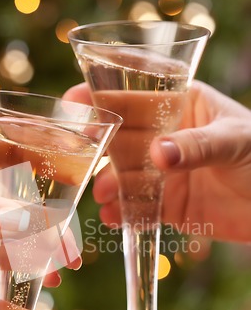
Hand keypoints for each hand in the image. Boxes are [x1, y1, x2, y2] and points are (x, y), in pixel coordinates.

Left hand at [0, 131, 80, 309]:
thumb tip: (31, 222)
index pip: (19, 155)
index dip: (50, 172)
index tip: (76, 194)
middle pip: (18, 204)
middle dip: (44, 231)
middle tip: (69, 253)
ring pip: (3, 238)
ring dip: (24, 262)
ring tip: (48, 281)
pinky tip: (4, 306)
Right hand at [64, 81, 250, 241]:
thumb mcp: (235, 140)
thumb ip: (197, 145)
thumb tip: (158, 155)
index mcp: (183, 106)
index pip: (139, 92)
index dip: (105, 91)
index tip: (74, 98)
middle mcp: (168, 137)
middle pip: (124, 136)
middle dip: (100, 145)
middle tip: (80, 155)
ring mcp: (166, 172)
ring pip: (127, 175)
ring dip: (110, 183)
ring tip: (103, 194)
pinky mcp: (170, 205)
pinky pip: (141, 208)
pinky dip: (125, 214)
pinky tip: (113, 218)